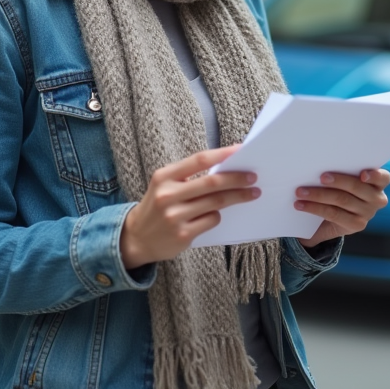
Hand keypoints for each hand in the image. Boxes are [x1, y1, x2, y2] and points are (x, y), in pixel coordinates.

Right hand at [120, 145, 259, 269]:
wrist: (136, 238)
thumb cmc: (157, 206)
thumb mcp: (164, 185)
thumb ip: (189, 176)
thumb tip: (225, 168)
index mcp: (164, 176)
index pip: (198, 160)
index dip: (222, 154)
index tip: (240, 151)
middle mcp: (167, 195)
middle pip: (211, 183)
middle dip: (237, 179)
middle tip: (253, 177)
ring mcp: (175, 216)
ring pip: (216, 202)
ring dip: (238, 197)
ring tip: (252, 193)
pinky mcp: (182, 235)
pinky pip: (211, 220)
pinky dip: (219, 215)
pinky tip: (218, 214)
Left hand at [294, 169, 389, 248]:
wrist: (331, 219)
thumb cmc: (339, 189)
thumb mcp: (343, 180)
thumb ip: (340, 170)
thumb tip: (319, 157)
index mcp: (378, 183)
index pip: (383, 177)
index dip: (374, 175)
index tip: (363, 174)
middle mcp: (377, 199)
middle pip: (356, 187)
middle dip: (338, 181)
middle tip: (320, 177)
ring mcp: (367, 213)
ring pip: (342, 200)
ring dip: (318, 195)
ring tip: (301, 192)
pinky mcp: (356, 225)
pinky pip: (333, 214)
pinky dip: (315, 208)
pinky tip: (301, 205)